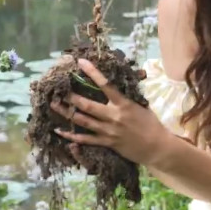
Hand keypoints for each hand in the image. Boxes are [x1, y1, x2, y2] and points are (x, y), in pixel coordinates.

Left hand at [50, 58, 173, 167]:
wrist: (157, 147)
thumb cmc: (151, 124)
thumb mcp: (141, 105)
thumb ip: (127, 97)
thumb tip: (117, 84)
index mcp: (124, 104)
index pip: (106, 84)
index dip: (92, 73)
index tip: (80, 62)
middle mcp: (114, 116)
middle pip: (87, 105)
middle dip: (71, 97)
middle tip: (58, 89)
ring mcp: (109, 131)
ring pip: (83, 121)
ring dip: (66, 112)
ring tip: (53, 105)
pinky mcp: (107, 143)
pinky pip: (85, 139)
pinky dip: (71, 135)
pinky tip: (59, 130)